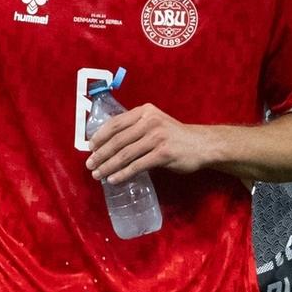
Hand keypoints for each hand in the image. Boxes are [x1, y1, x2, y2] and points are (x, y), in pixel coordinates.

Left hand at [87, 101, 213, 183]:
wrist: (201, 144)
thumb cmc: (174, 136)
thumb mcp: (154, 123)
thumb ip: (135, 128)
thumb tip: (107, 143)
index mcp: (144, 111)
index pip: (115, 123)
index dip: (100, 136)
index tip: (90, 147)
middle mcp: (149, 122)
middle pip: (118, 140)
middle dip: (101, 154)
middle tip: (90, 164)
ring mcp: (157, 137)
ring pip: (125, 154)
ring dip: (108, 166)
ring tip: (98, 174)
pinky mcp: (163, 154)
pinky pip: (137, 166)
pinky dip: (123, 174)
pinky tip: (114, 180)